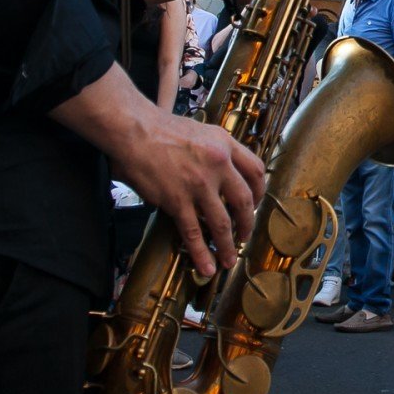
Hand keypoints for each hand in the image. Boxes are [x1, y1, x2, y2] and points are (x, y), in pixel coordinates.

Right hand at [107, 111, 267, 277]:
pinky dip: (201, 252)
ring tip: (229, 259)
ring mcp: (198, 185)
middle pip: (243, 201)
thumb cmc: (161, 128)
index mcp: (225, 144)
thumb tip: (220, 175)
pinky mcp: (177, 200)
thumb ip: (215, 150)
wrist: (134, 131)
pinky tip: (207, 265)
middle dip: (247, 223)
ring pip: (221, 223)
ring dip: (228, 245)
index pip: (256, 170)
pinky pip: (193, 232)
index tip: (255, 203)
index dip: (259, 191)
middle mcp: (218, 165)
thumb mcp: (200, 130)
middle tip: (245, 236)